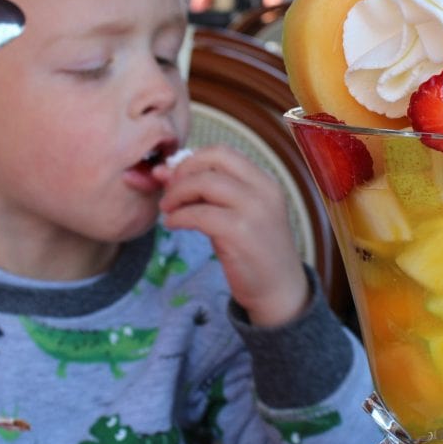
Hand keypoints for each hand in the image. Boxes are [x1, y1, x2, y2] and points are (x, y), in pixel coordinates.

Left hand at [154, 145, 307, 326]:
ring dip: (177, 193)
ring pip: (205, 183)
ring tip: (168, 209)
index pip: (223, 152)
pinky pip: (199, 214)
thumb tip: (163, 171)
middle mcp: (263, 190)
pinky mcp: (240, 233)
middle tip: (168, 191)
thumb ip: (206, 192)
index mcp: (264, 181)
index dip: (192, 160)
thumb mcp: (235, 214)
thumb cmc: (253, 251)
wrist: (279, 290)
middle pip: (213, 160)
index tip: (175, 177)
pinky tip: (172, 224)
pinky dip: (179, 216)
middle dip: (182, 172)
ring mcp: (254, 211)